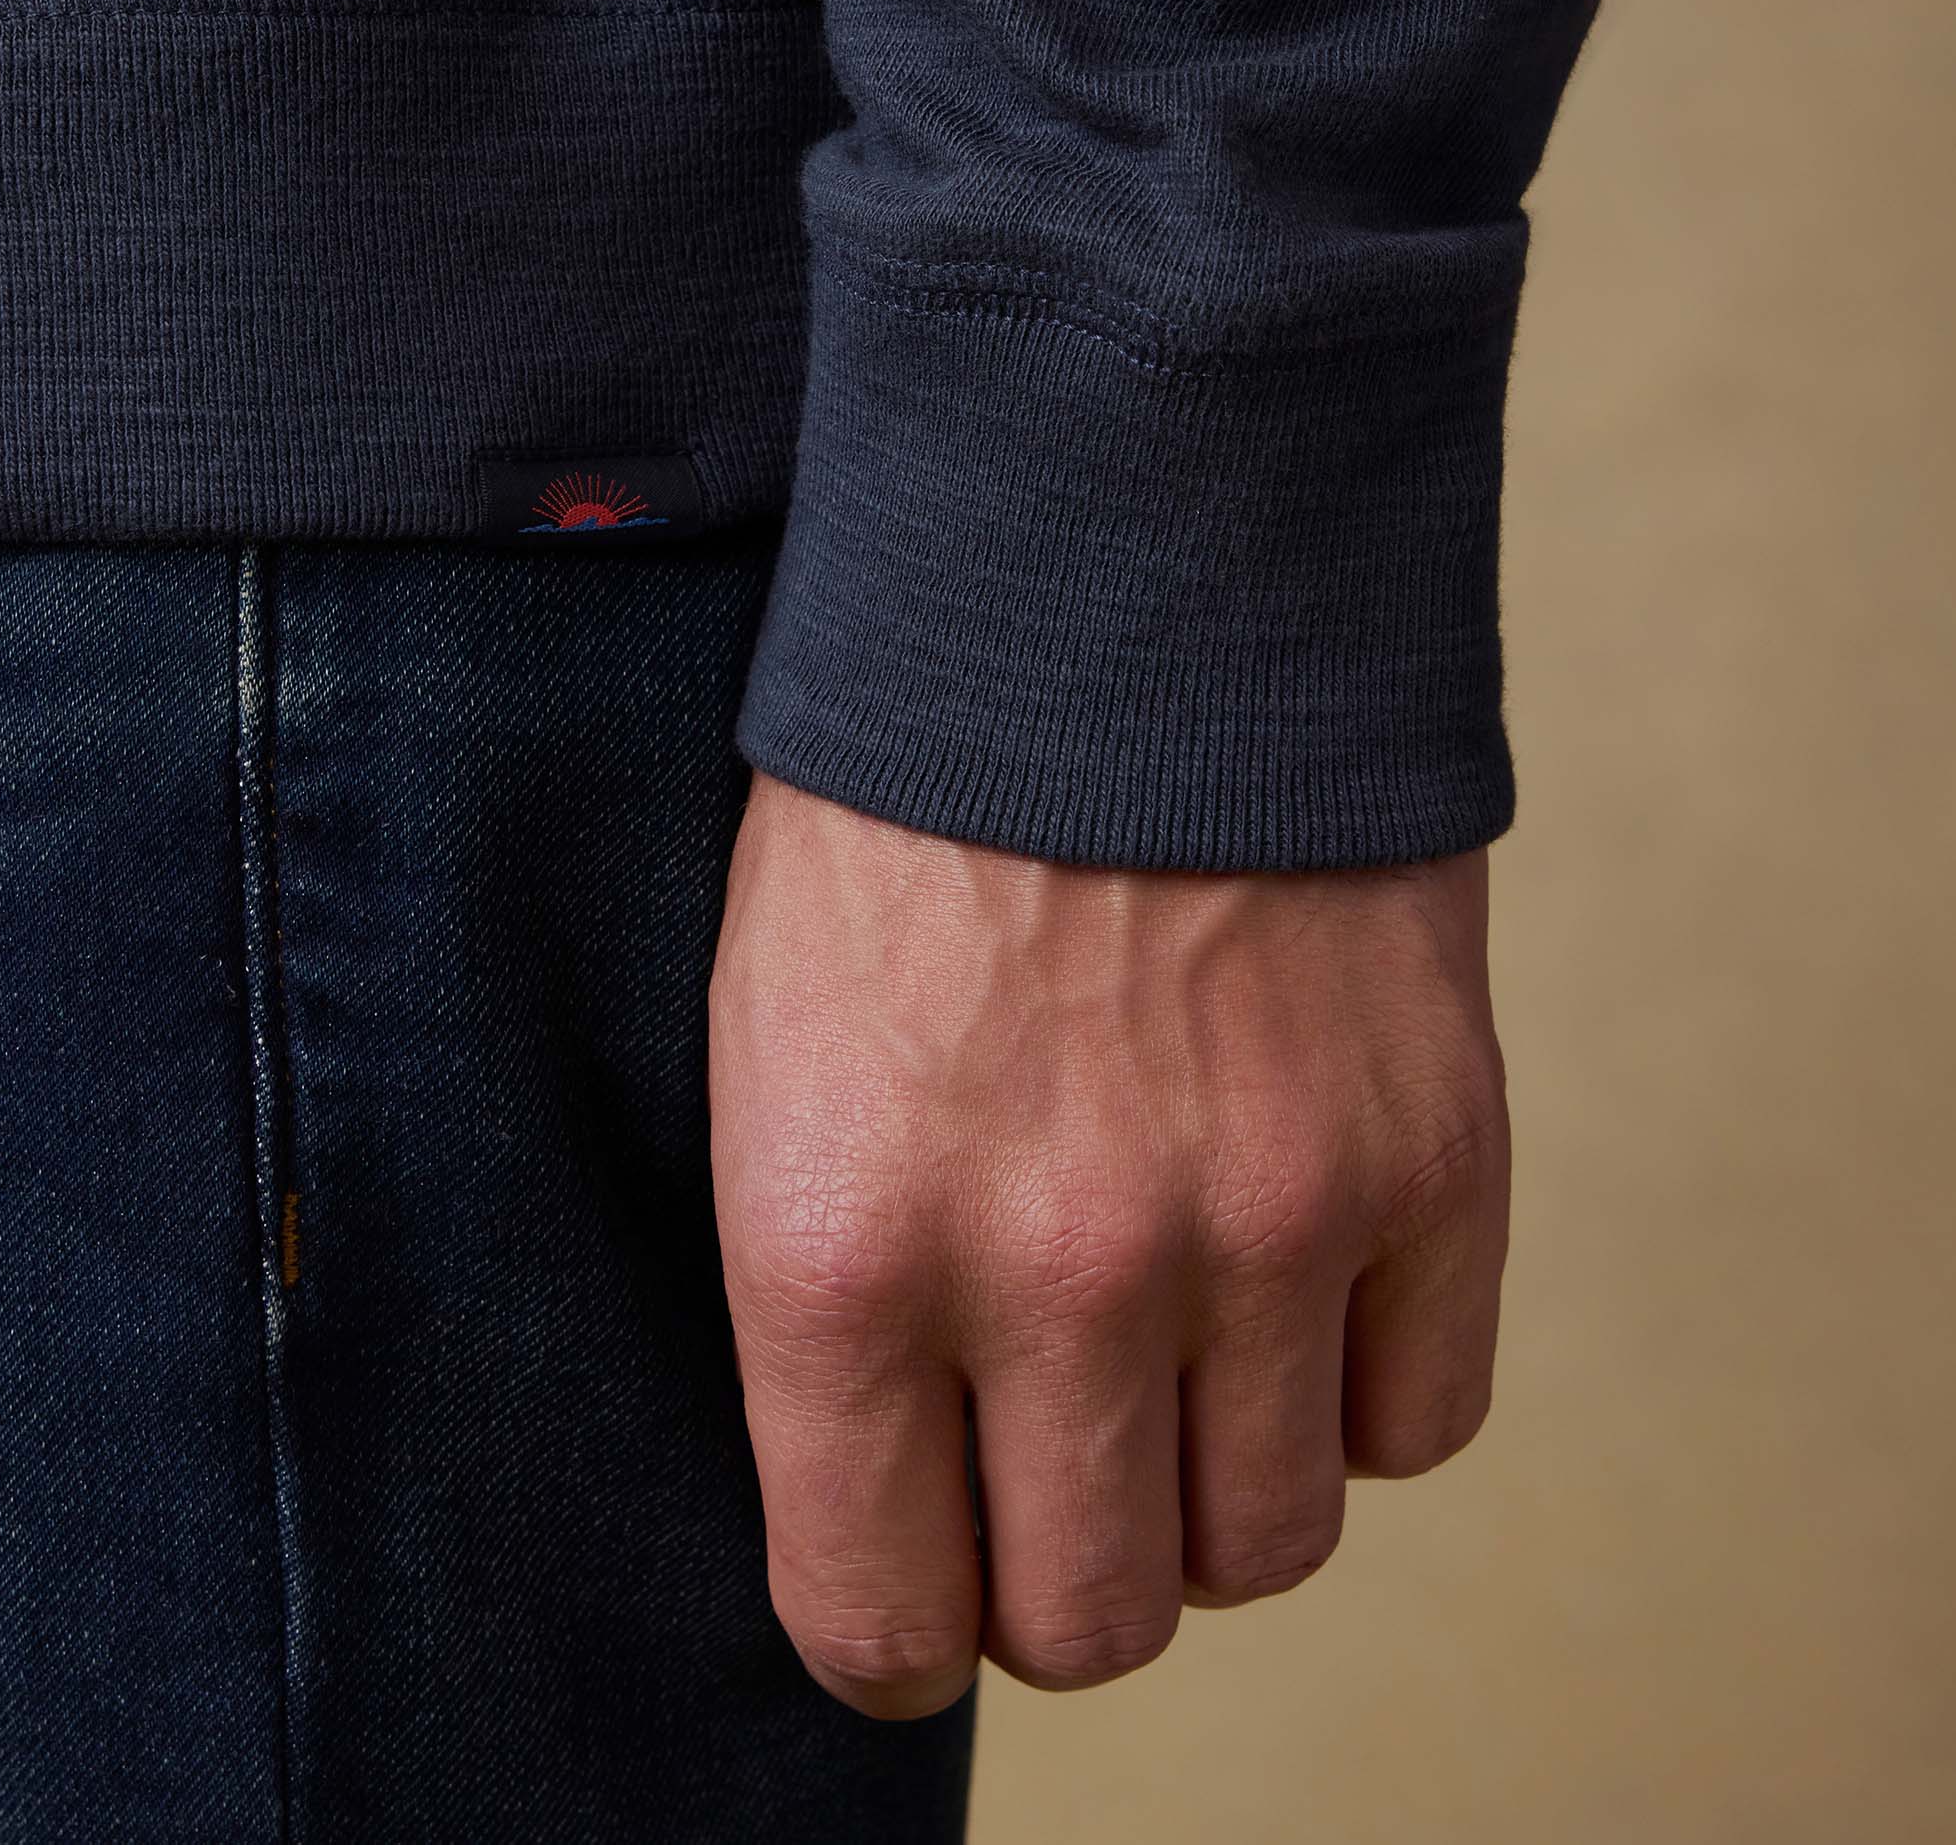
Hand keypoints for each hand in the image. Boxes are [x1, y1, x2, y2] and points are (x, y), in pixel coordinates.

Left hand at [707, 773, 1507, 1718]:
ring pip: (1264, 1549)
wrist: (1107, 573)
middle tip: (1047, 1454)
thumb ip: (826, 1297)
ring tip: (1174, 1342)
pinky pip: (1416, 1423)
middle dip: (1058, 1568)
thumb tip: (898, 1504)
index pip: (873, 1619)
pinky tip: (1295, 1273)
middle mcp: (1055, 1268)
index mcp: (839, 1239)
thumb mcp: (768, 1041)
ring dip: (1213, 1482)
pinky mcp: (1427, 1156)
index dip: (891, 1616)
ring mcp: (1263, 1219)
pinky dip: (1357, 1384)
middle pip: (1090, 1623)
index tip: (912, 1562)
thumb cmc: (901, 807)